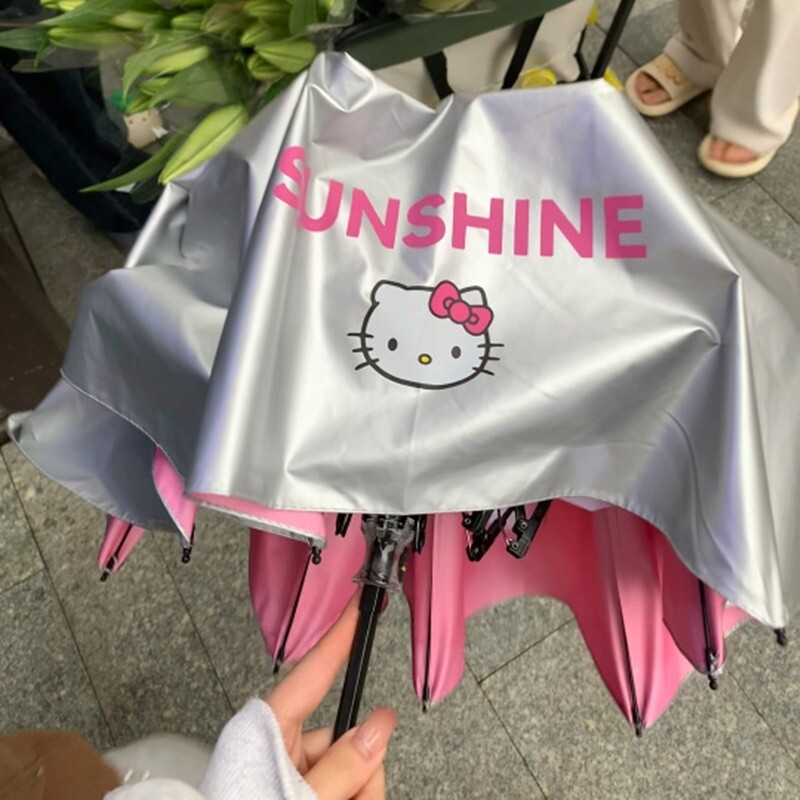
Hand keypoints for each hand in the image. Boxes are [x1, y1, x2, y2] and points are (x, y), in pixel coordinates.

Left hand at [266, 595, 397, 799]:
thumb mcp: (300, 796)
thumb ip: (343, 765)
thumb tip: (379, 727)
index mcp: (267, 731)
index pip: (313, 672)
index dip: (339, 635)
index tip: (358, 605)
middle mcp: (281, 747)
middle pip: (346, 736)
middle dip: (364, 766)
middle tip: (358, 797)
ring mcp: (292, 772)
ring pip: (353, 769)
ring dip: (362, 791)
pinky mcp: (301, 792)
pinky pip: (348, 788)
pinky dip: (355, 797)